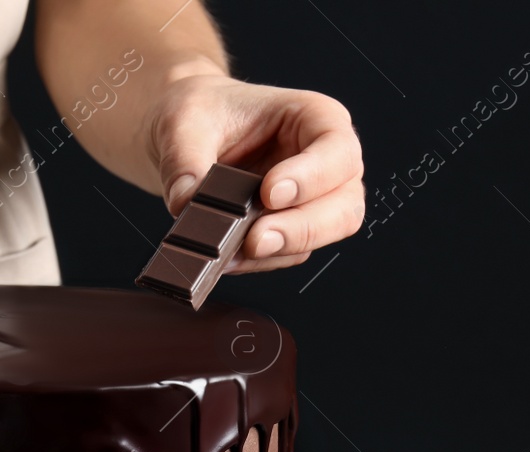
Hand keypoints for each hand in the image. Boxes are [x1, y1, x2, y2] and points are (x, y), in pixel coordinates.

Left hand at [144, 72, 364, 272]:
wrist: (187, 136)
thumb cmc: (203, 112)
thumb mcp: (185, 122)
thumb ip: (185, 160)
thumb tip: (186, 203)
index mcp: (315, 118)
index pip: (337, 149)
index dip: (311, 176)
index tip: (269, 193)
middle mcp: (325, 162)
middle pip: (344, 205)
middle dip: (302, 228)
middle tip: (257, 239)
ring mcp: (314, 200)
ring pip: (321, 237)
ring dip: (279, 249)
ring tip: (232, 252)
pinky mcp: (291, 230)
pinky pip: (287, 254)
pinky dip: (258, 261)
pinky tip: (226, 257)